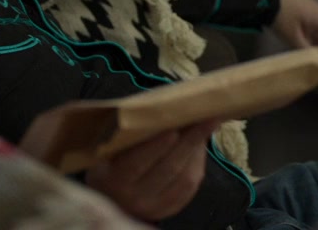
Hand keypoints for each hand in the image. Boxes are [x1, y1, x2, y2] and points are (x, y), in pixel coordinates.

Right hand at [84, 120, 219, 221]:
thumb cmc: (110, 162)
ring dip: (198, 149)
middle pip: (167, 168)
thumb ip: (129, 133)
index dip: (157, 146)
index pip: (136, 163)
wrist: (111, 198)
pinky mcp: (168, 209)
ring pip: (183, 178)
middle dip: (190, 140)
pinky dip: (198, 162)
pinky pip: (189, 186)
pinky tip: (200, 144)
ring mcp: (152, 207)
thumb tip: (163, 107)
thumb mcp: (109, 149)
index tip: (175, 127)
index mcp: (112, 179)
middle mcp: (132, 197)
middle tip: (207, 117)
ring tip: (208, 124)